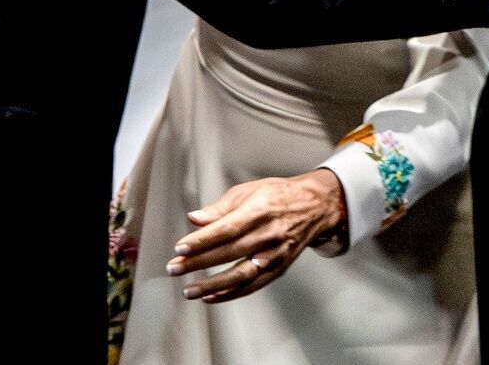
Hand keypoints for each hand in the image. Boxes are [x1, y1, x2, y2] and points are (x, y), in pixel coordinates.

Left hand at [165, 170, 345, 304]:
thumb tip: (195, 219)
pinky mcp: (279, 268)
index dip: (202, 240)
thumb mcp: (247, 191)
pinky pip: (253, 285)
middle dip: (198, 263)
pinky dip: (232, 293)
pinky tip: (212, 296)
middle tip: (175, 268)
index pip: (226, 229)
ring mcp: (275, 254)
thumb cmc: (278, 195)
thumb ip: (219, 208)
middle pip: (229, 253)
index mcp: (258, 211)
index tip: (180, 248)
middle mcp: (268, 234)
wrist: (314, 207)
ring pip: (241, 275)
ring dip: (212, 285)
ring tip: (190, 290)